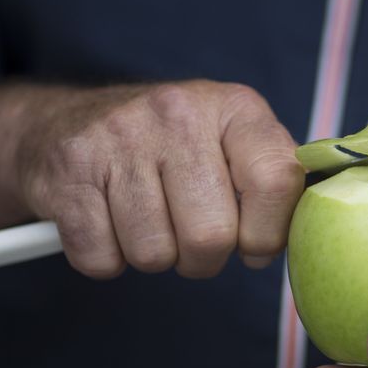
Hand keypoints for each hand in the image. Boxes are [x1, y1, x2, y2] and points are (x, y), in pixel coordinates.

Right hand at [15, 81, 303, 278]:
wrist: (67, 124)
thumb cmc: (170, 149)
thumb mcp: (232, 143)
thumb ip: (273, 183)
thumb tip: (300, 236)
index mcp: (234, 108)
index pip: (276, 181)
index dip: (268, 234)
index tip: (253, 242)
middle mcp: (178, 112)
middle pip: (211, 236)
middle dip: (203, 257)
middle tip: (190, 236)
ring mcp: (118, 137)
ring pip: (154, 254)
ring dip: (154, 257)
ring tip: (148, 222)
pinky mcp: (69, 170)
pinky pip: (102, 259)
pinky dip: (106, 258)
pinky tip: (108, 222)